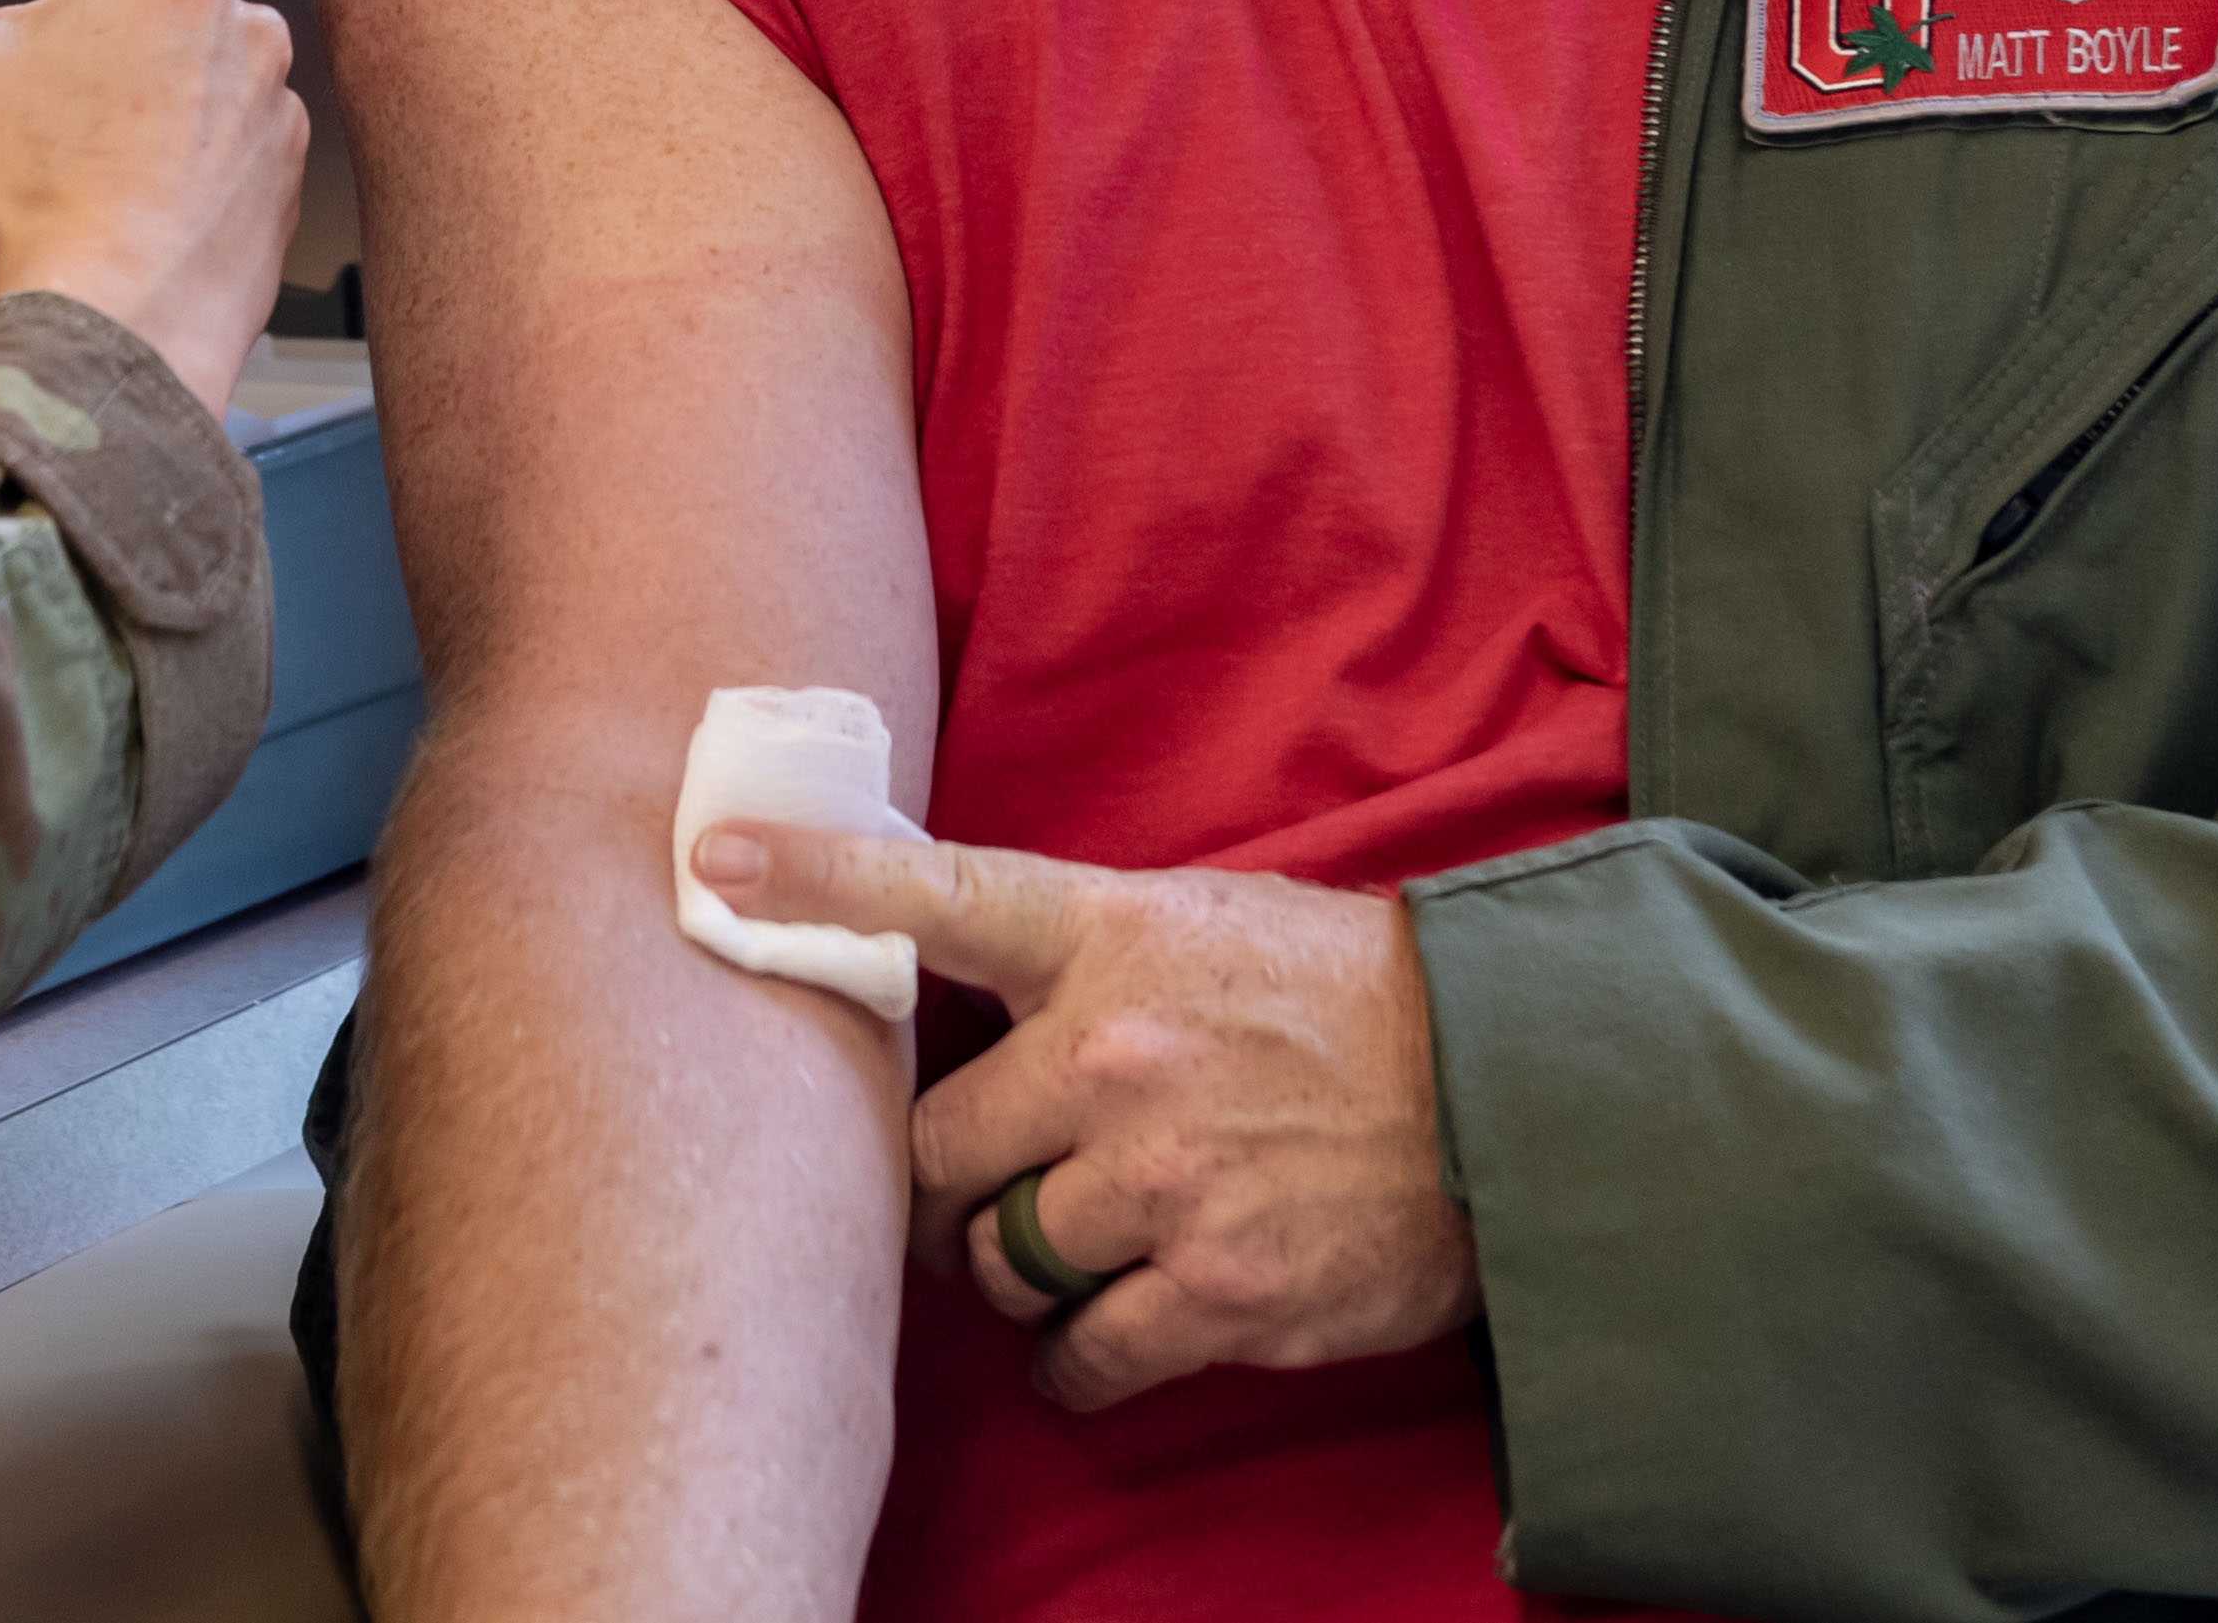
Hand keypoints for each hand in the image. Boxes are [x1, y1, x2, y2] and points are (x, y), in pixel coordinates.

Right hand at [0, 0, 306, 412]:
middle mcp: (244, 36)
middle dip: (133, 2)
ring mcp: (273, 115)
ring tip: (98, 132)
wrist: (117, 324)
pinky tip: (139, 190)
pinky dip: (201, 154)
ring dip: (173, 79)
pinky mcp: (283, 188)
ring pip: (223, 67)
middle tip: (72, 47)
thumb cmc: (45, 198)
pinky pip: (245, 146)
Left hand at [692, 823, 1478, 1411]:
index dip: (813, 877)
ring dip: (1014, 1265)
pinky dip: (1075, 1358)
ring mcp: (1166, 1179)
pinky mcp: (1221, 1290)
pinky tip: (1100, 1333)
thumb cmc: (1341, 996)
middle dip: (936, 1182)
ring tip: (1072, 1242)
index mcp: (1110, 934)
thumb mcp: (1199, 921)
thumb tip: (937, 979)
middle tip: (964, 1187)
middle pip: (931, 1148)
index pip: (934, 894)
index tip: (709, 859)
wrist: (1508, 1094)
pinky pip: (1082, 1352)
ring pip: (999, 1257)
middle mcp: (1117, 1053)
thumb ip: (1070, 950)